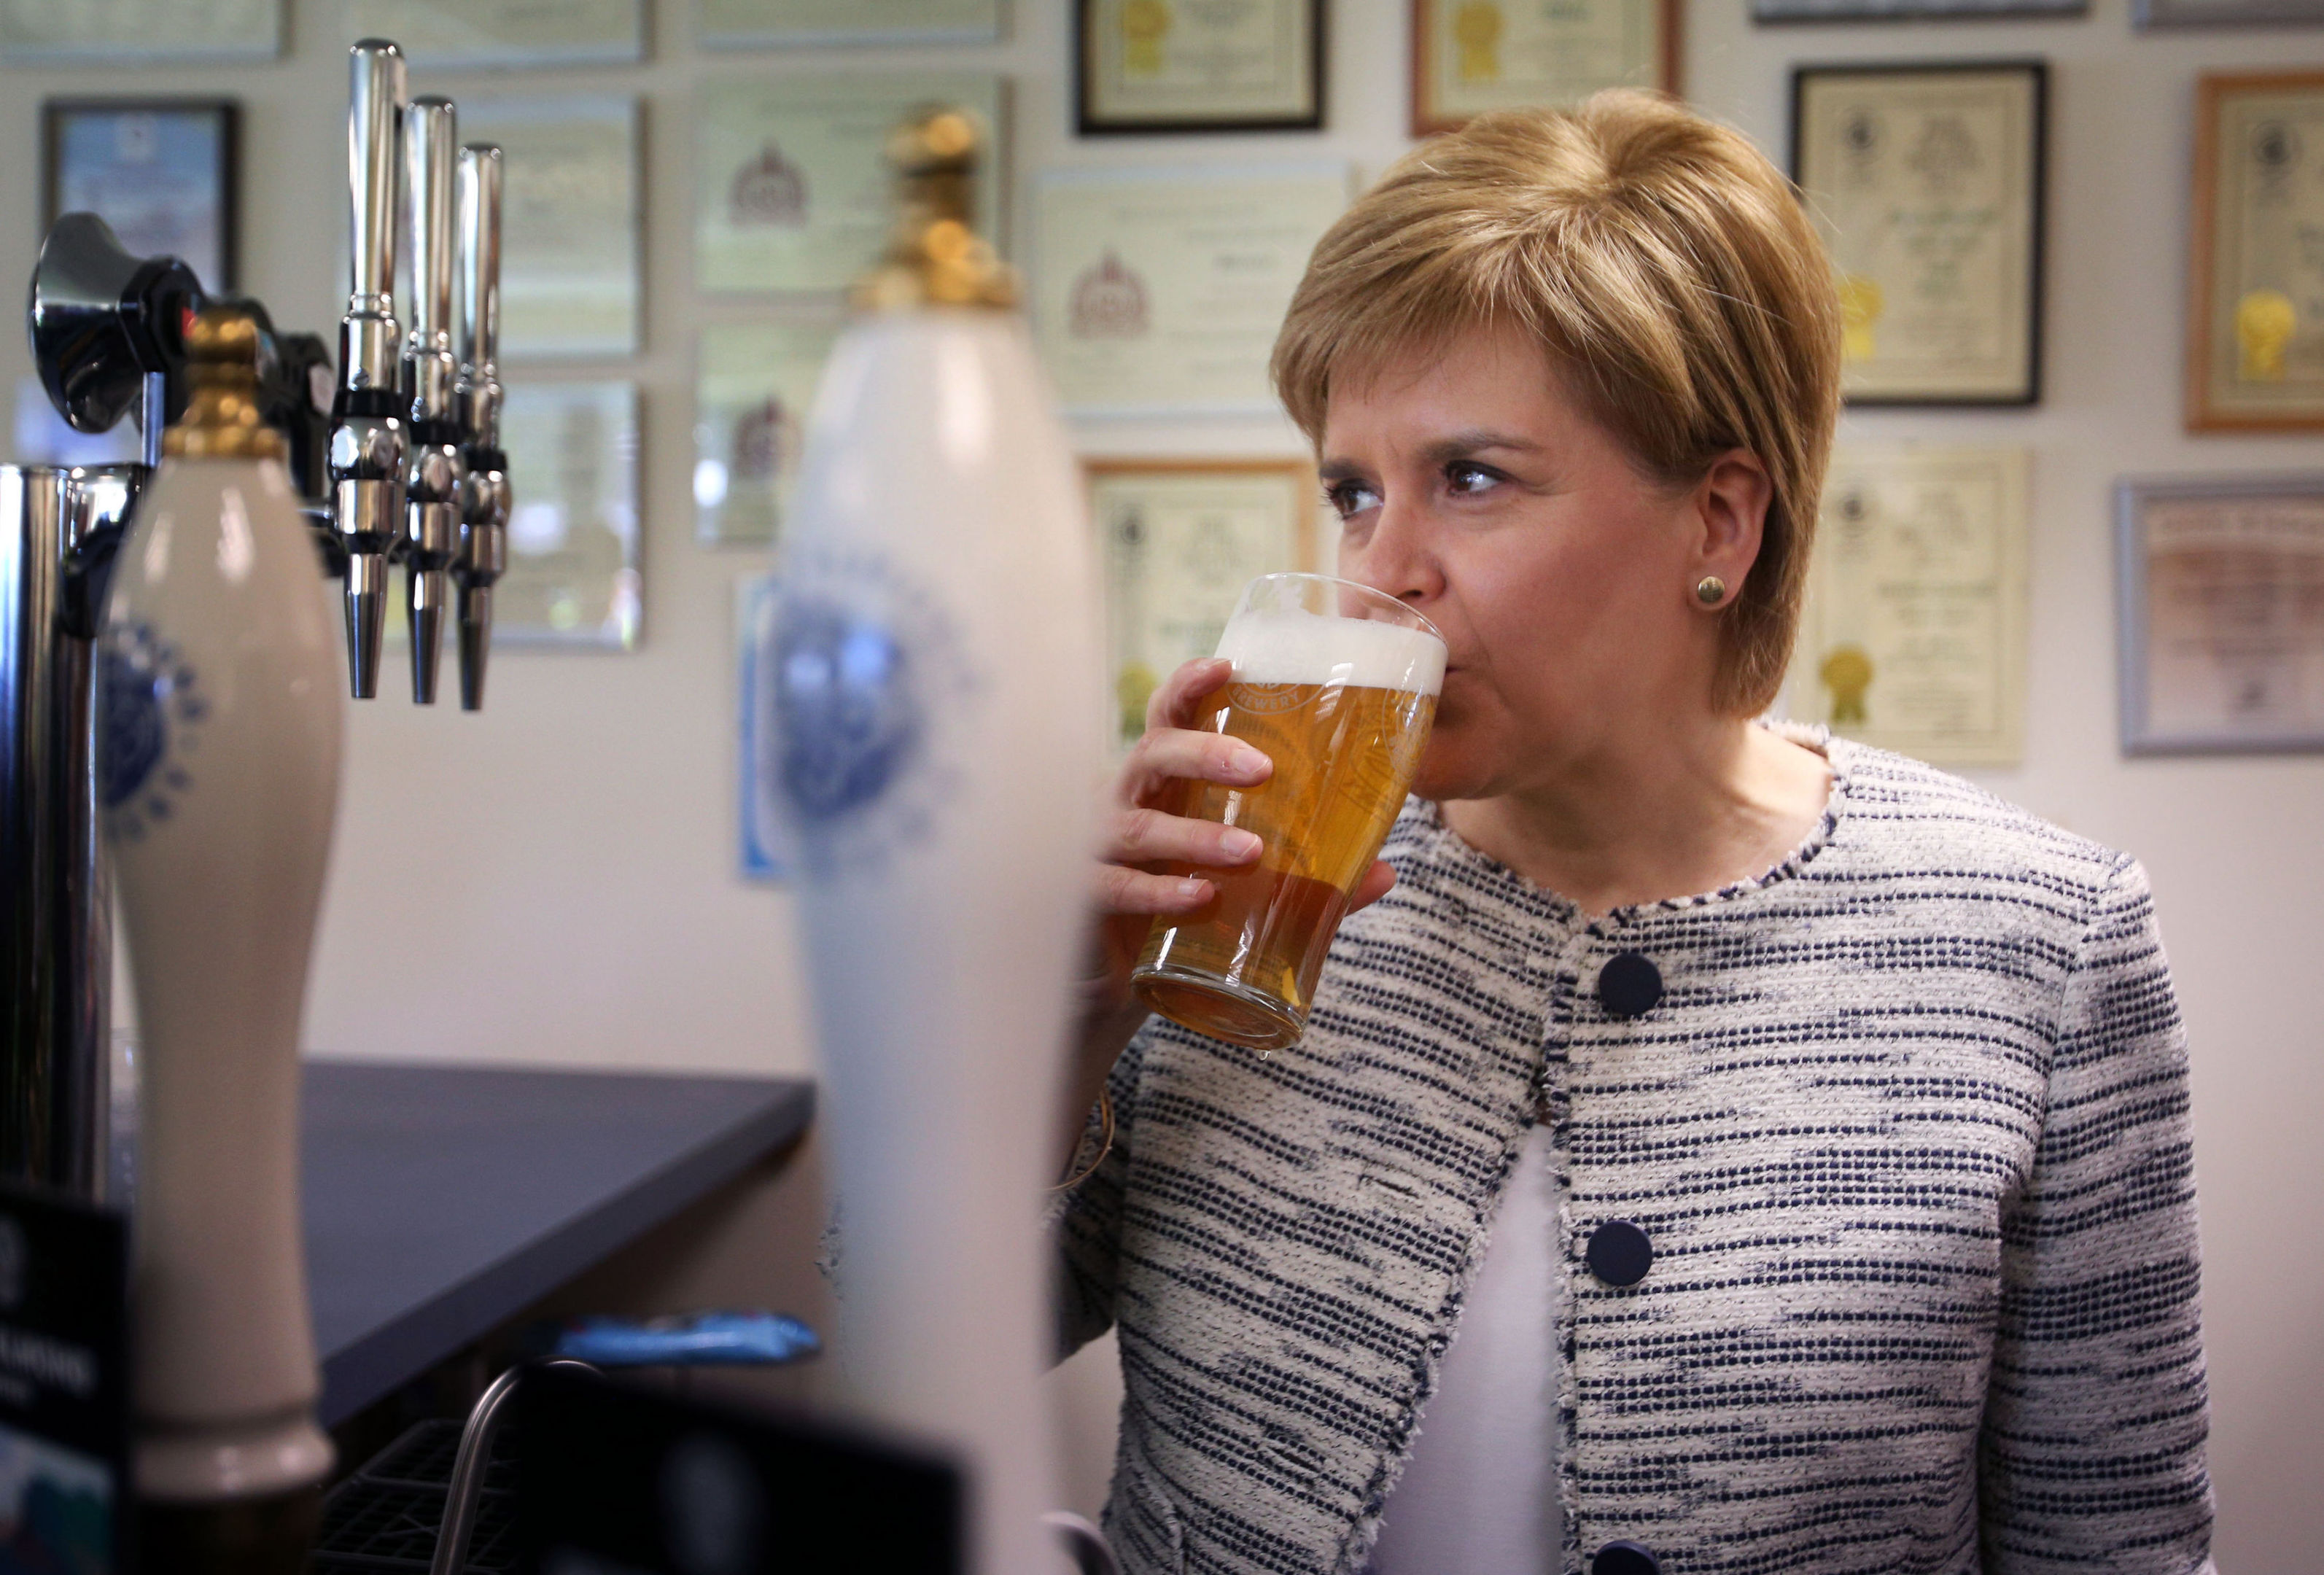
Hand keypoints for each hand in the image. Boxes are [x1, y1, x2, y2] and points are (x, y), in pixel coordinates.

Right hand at [1088, 657, 1395, 1011]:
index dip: (1189, 686)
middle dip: (1206, 754)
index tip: (1227, 665)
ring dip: (1196, 835)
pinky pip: (1116, 887)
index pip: (1167, 718)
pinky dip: (1159, 892)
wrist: (1108, 980)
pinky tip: (1200, 898)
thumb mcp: (1240, 884)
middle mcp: (1124, 803)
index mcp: (1162, 783)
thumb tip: (1385, 872)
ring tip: (1251, 853)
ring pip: (1140, 826)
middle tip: (1264, 768)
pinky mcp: (1084, 901)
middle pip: (1153, 756)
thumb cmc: (1175, 908)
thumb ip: (1307, 876)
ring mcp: (1097, 850)